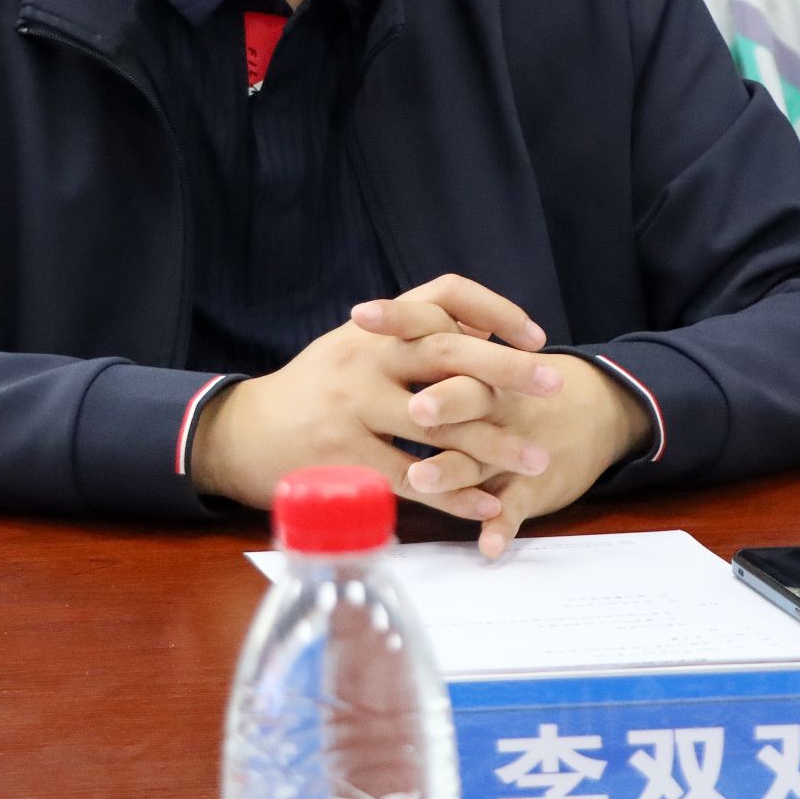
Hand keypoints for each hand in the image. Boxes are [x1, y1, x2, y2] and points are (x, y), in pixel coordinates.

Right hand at [187, 274, 561, 523]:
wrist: (242, 432)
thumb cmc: (312, 390)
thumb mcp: (354, 347)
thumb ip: (408, 338)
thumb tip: (478, 331)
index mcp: (375, 327)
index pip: (443, 295)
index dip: (493, 309)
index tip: (534, 334)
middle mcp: (366, 356)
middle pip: (449, 351)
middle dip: (509, 368)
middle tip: (556, 384)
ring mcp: (352, 406)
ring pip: (438, 423)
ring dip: (494, 444)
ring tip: (537, 460)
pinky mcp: (344, 457)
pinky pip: (411, 477)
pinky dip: (455, 494)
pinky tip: (487, 504)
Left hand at [352, 285, 650, 559]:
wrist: (593, 410)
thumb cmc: (513, 385)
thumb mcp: (477, 353)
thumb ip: (430, 340)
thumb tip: (361, 318)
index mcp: (472, 358)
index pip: (434, 328)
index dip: (399, 320)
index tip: (360, 315)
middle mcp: (494, 396)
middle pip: (469, 390)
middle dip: (444, 398)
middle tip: (414, 407)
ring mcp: (515, 439)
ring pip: (484, 452)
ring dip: (454, 467)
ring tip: (422, 477)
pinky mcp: (533, 482)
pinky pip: (518, 505)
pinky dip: (502, 526)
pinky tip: (487, 547)